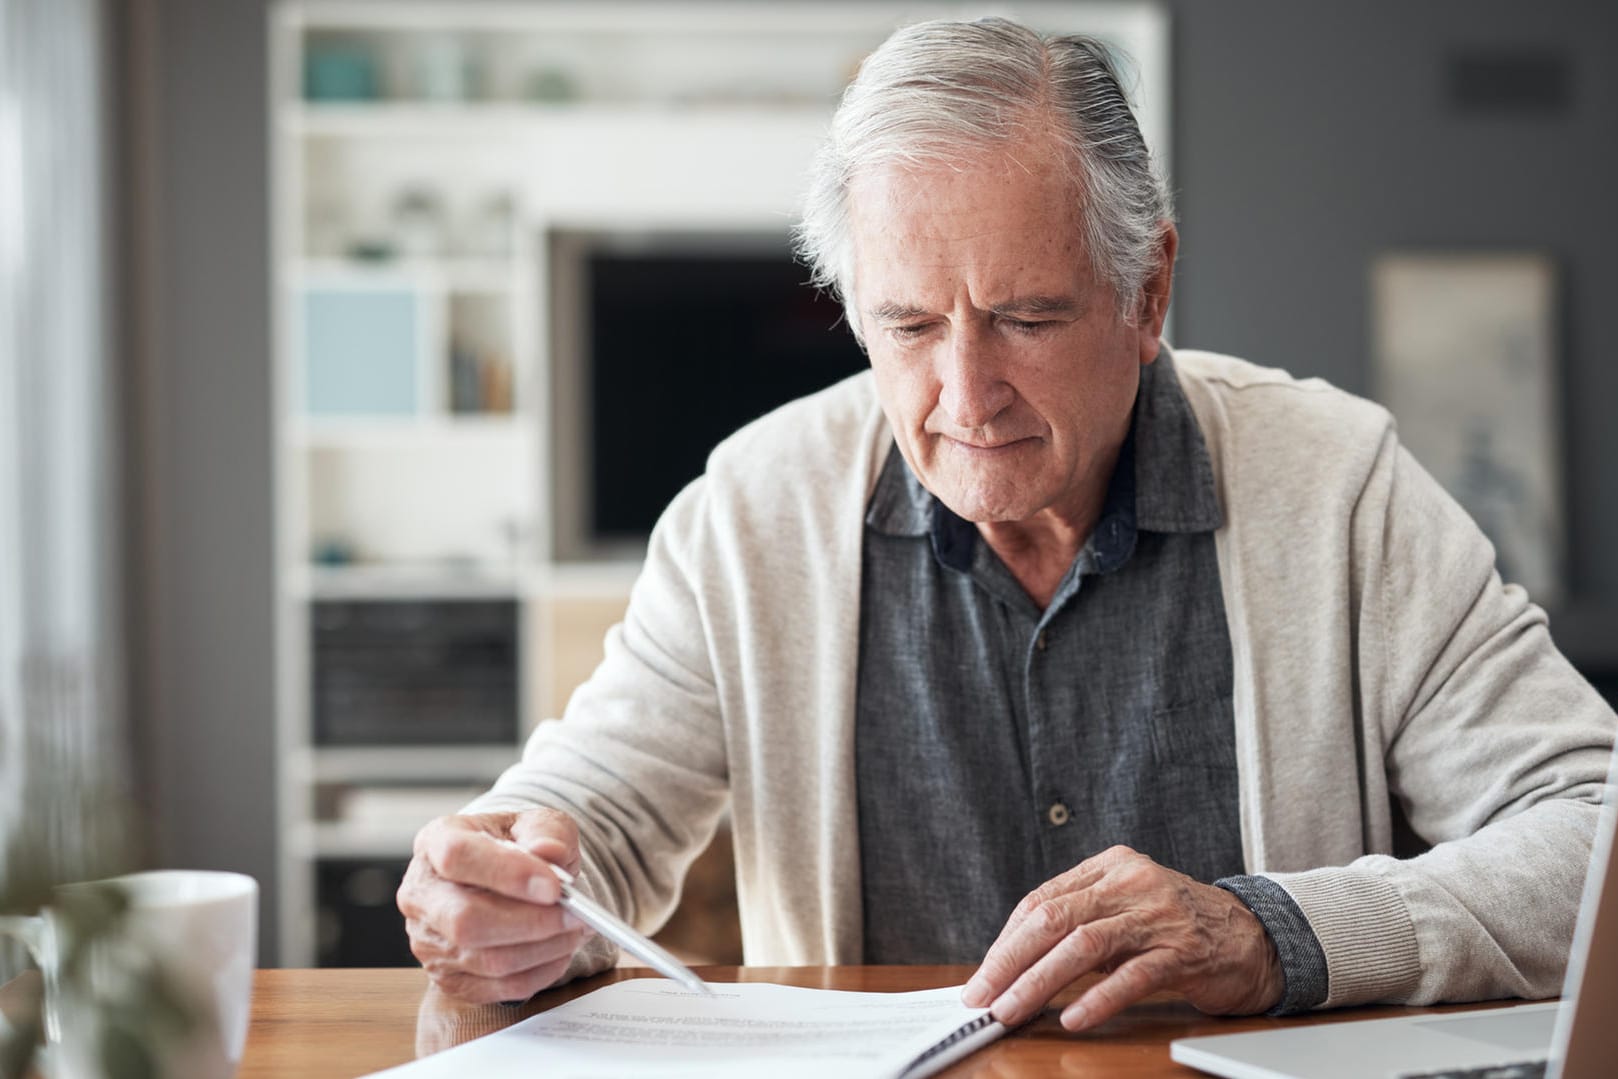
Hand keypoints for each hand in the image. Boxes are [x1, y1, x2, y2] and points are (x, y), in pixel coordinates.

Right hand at [396, 808, 591, 1002]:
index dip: (506, 873)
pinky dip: (539, 973)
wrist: (506, 875)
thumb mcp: (536, 822)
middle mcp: (421, 893)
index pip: (458, 857)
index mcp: (436, 841)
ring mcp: (428, 941)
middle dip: (531, 922)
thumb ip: (545, 832)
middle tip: (575, 914)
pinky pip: (498, 988)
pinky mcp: (447, 977)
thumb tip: (548, 853)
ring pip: (486, 960)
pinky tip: (559, 950)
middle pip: (465, 920)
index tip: (554, 886)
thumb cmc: (517, 845)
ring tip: (575, 929)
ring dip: (543, 949)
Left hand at [961, 845, 1282, 1030]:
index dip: (1006, 941)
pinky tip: (1074, 1018)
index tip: (983, 975)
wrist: (1255, 936)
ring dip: (1038, 982)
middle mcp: (1131, 882)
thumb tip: (1015, 962)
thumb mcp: (1125, 908)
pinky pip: (1132, 976)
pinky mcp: (1183, 951)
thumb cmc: (1178, 927)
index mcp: (1109, 866)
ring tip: (1012, 1010)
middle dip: (1009, 961)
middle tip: (983, 996)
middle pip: (1053, 918)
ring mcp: (1158, 915)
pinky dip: (1098, 998)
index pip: (1041, 900)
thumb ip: (1079, 922)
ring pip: (1083, 945)